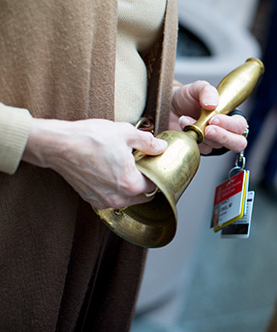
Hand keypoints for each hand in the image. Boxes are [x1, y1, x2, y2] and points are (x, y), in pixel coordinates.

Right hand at [22, 118, 166, 209]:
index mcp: (131, 185)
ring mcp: (102, 201)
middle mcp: (118, 198)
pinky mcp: (90, 198)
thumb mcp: (127, 133)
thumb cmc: (90, 139)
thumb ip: (148, 142)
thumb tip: (161, 147)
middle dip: (145, 182)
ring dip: (130, 187)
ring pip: (126, 199)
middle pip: (142, 195)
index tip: (155, 164)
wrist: (59, 145)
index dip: (157, 174)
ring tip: (126, 168)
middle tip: (142, 165)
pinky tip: (111, 172)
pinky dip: (115, 189)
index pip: (155, 186)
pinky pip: (111, 197)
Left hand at [170, 80, 247, 153]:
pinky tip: (184, 126)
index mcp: (230, 115)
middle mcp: (226, 130)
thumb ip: (207, 91)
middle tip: (207, 129)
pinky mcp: (202, 148)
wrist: (169, 106)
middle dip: (223, 137)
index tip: (213, 119)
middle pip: (238, 143)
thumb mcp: (198, 88)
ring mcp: (214, 141)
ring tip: (186, 119)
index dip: (230, 124)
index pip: (240, 125)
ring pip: (216, 146)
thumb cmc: (188, 97)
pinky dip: (192, 138)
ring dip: (201, 133)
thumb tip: (212, 104)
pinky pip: (202, 149)